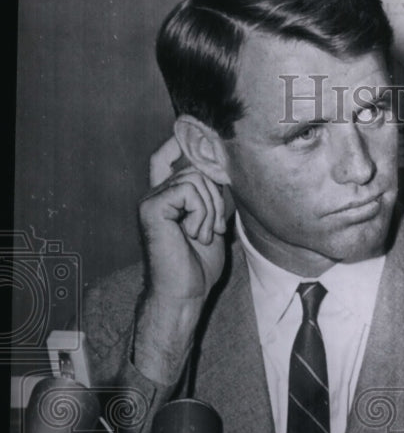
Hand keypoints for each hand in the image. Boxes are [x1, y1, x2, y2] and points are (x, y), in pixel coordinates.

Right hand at [139, 136, 226, 301]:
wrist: (184, 294)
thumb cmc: (197, 266)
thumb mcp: (212, 223)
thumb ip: (212, 196)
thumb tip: (224, 168)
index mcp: (166, 197)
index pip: (167, 154)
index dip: (181, 141)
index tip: (200, 139)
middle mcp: (154, 194)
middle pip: (195, 167)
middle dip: (215, 197)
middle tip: (211, 229)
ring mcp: (150, 199)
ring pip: (195, 179)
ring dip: (209, 210)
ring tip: (201, 235)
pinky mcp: (151, 208)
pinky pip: (188, 191)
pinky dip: (200, 214)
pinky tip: (192, 234)